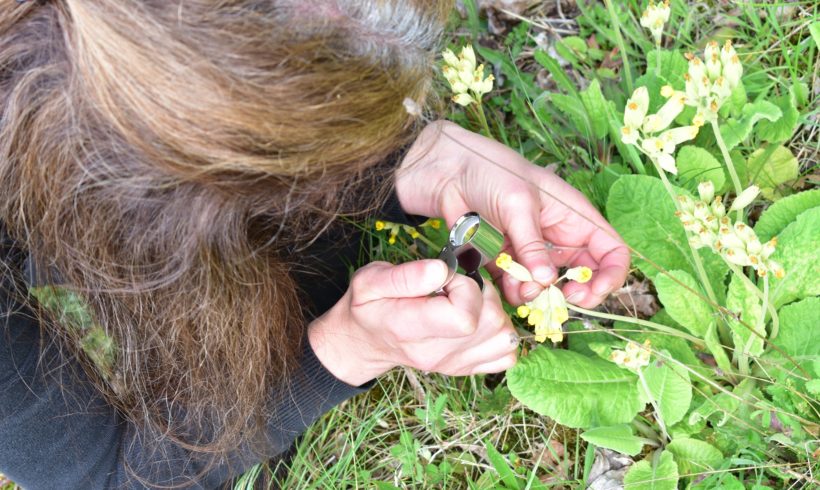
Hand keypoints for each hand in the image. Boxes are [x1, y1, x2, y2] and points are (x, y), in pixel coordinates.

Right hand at [308, 259, 517, 385]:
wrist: (364, 341)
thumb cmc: (367, 306)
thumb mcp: (370, 280)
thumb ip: (405, 275)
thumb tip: (442, 270)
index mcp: (411, 329)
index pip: (464, 317)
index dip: (464, 287)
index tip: (446, 278)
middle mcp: (436, 353)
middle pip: (491, 324)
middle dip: (483, 294)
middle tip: (457, 286)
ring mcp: (452, 364)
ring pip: (504, 339)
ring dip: (495, 312)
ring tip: (469, 302)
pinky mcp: (464, 368)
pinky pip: (505, 357)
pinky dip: (501, 336)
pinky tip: (480, 321)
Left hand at [395, 121, 628, 307]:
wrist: (447, 172)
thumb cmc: (491, 172)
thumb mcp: (518, 204)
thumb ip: (532, 243)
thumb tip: (546, 280)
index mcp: (574, 217)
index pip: (612, 252)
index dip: (611, 276)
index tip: (591, 292)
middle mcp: (559, 238)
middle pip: (584, 278)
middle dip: (574, 295)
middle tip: (557, 301)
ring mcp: (533, 252)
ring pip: (548, 288)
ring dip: (539, 296)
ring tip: (521, 288)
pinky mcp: (507, 262)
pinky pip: (519, 287)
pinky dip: (515, 293)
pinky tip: (505, 284)